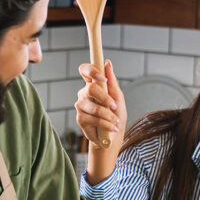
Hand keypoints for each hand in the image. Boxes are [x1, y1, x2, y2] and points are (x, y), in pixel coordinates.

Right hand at [76, 61, 126, 184]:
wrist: (113, 135)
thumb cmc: (116, 114)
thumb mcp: (118, 97)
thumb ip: (112, 81)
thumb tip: (108, 63)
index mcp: (93, 84)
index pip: (85, 70)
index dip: (91, 71)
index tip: (103, 78)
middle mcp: (84, 93)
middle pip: (90, 88)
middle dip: (105, 98)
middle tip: (114, 106)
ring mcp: (81, 106)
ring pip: (93, 106)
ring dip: (108, 115)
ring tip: (115, 121)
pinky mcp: (80, 119)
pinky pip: (93, 118)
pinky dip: (105, 123)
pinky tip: (111, 127)